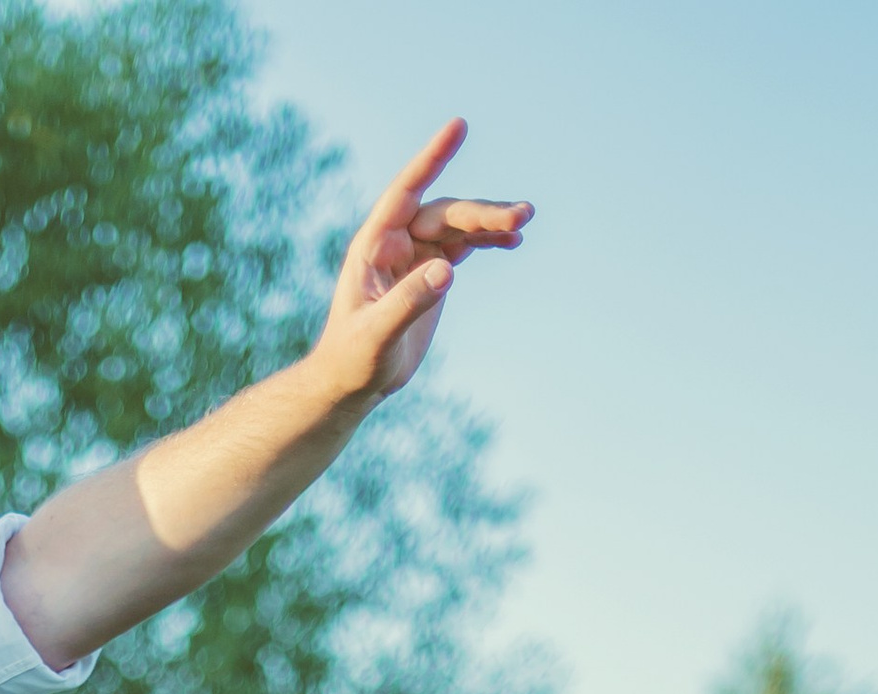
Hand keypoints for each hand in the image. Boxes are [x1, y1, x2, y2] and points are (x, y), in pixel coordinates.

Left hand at [312, 120, 531, 408]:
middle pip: (445, 213)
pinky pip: (465, 245)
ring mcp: (416, 254)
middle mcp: (396, 241)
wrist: (352, 382)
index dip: (431, 159)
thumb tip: (447, 270)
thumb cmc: (353, 359)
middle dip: (482, 212)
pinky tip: (513, 240)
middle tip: (521, 216)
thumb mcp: (377, 335)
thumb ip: (408, 302)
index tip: (458, 126)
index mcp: (374, 245)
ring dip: (491, 222)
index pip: (406, 191)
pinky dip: (488, 240)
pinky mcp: (432, 272)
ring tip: (525, 222)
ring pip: (459, 226)